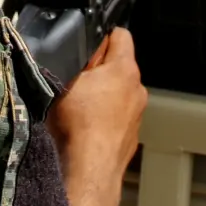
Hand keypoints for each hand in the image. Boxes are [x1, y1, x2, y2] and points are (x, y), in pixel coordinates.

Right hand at [48, 27, 146, 180]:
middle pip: (119, 67)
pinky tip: (85, 129)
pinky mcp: (131, 137)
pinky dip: (104, 119)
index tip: (84, 47)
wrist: (89, 170)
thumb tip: (83, 46)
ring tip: (77, 108)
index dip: (101, 36)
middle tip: (75, 81)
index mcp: (125, 69)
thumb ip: (77, 59)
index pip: (120, 35)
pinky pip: (117, 119)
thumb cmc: (78, 123)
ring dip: (102, 97)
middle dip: (99, 70)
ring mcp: (137, 115)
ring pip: (118, 95)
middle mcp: (138, 90)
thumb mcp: (67, 79)